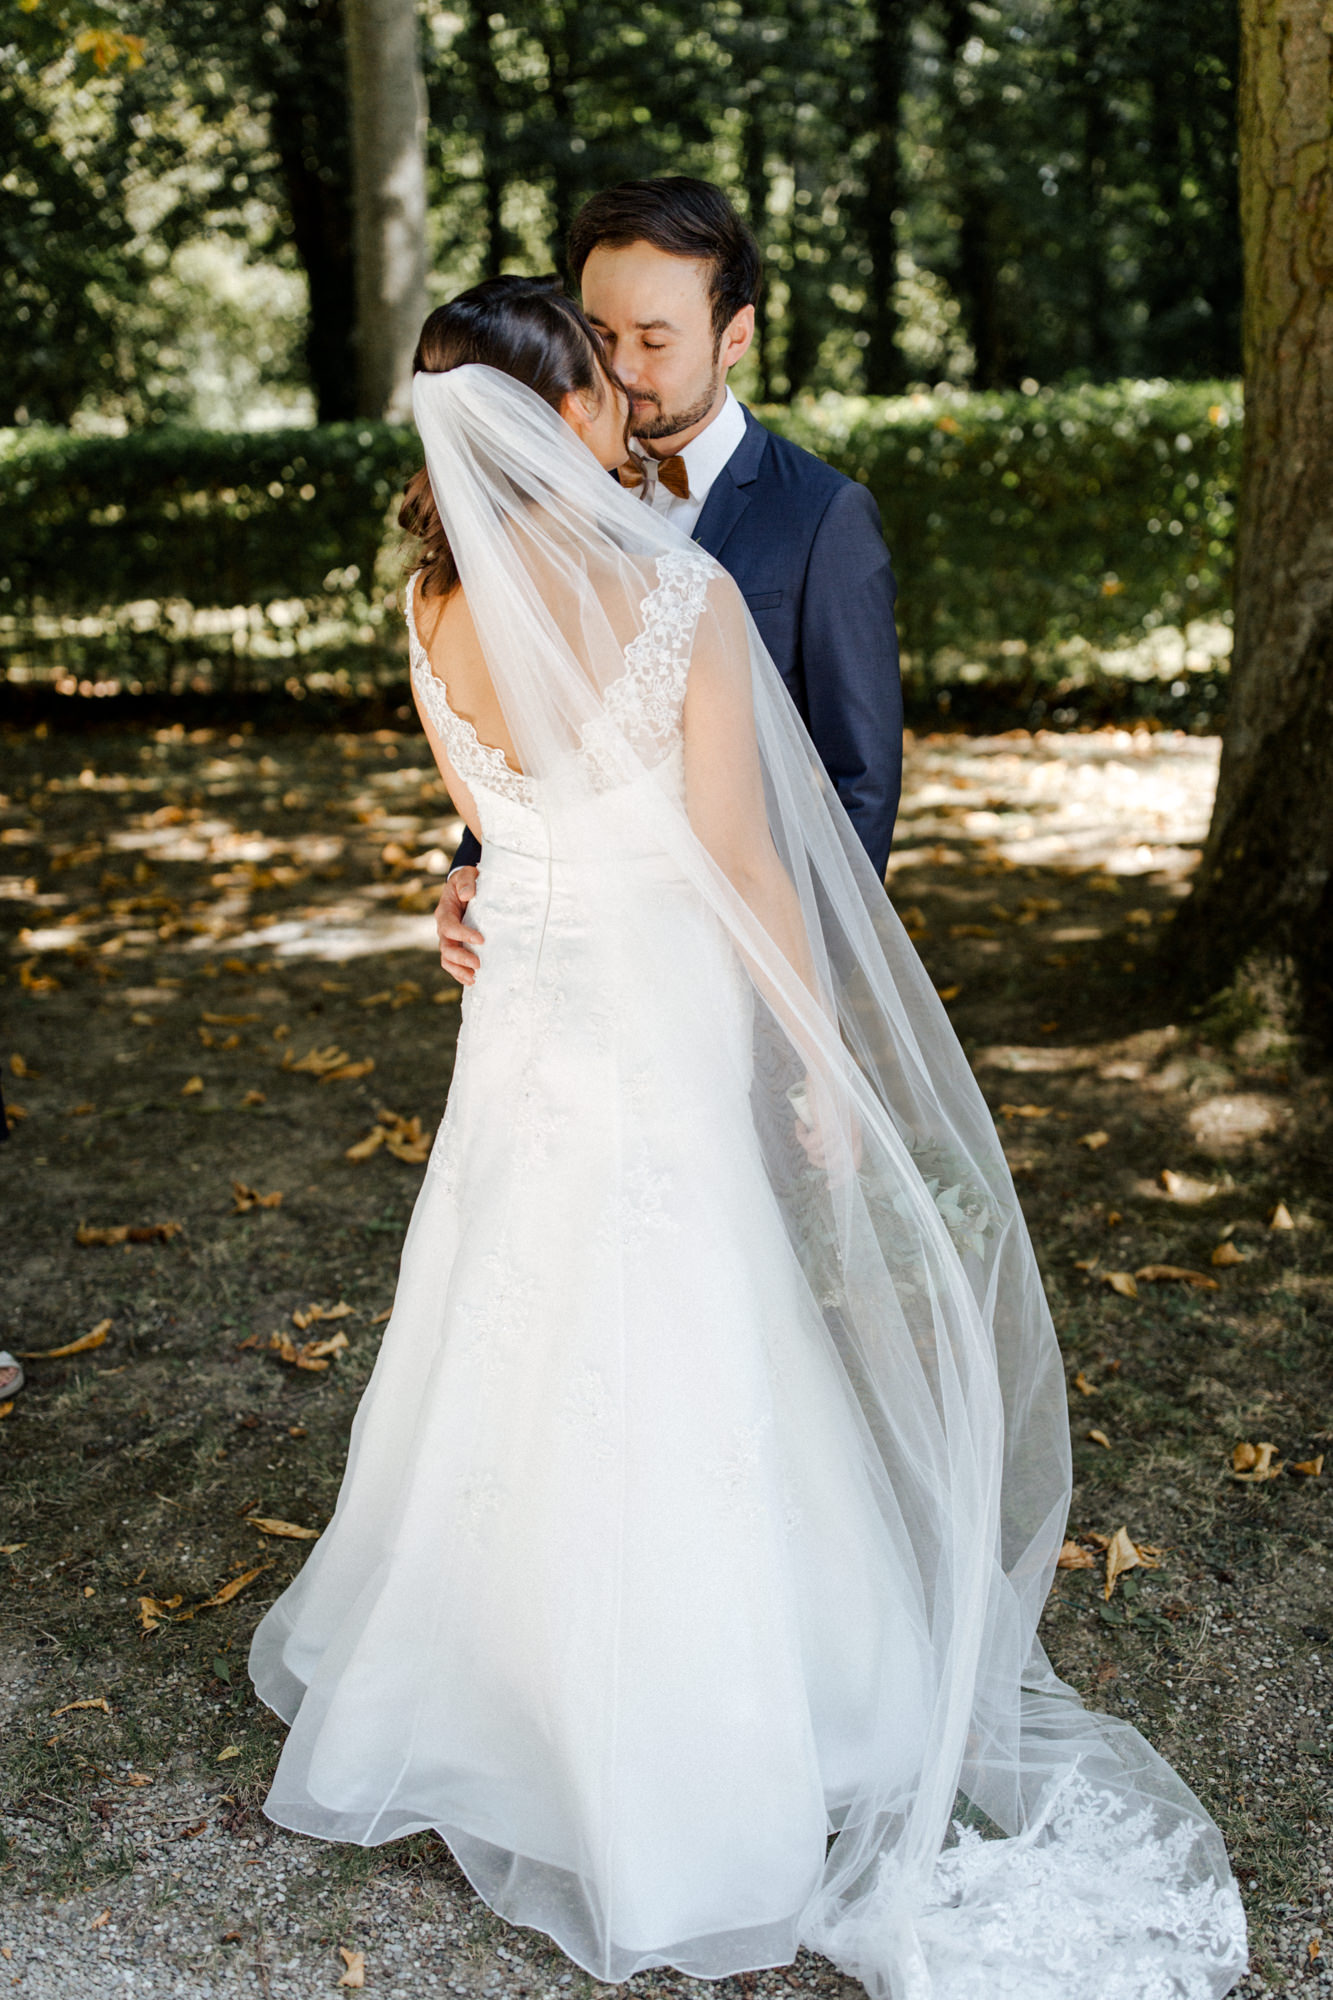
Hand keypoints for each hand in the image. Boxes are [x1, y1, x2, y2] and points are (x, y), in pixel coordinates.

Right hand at [435, 866, 482, 983]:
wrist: (466, 887)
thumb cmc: (467, 881)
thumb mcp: (465, 875)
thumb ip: (466, 881)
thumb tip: (468, 894)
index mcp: (444, 912)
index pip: (449, 927)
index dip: (463, 935)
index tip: (481, 940)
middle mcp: (444, 928)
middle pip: (446, 948)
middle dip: (461, 958)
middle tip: (479, 964)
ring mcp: (449, 939)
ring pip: (447, 960)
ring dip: (459, 970)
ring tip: (474, 978)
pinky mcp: (457, 946)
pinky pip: (454, 963)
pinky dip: (460, 973)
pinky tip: (473, 980)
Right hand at [792, 1075, 863, 1175]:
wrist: (825, 1070)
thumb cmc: (829, 1089)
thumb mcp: (837, 1114)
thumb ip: (836, 1129)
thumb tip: (824, 1147)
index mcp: (856, 1132)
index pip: (853, 1165)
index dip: (841, 1179)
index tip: (828, 1185)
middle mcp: (850, 1134)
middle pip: (834, 1165)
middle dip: (818, 1163)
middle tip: (809, 1152)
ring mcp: (839, 1131)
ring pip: (817, 1154)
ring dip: (807, 1147)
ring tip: (804, 1130)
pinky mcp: (826, 1126)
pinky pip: (810, 1143)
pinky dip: (801, 1136)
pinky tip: (799, 1124)